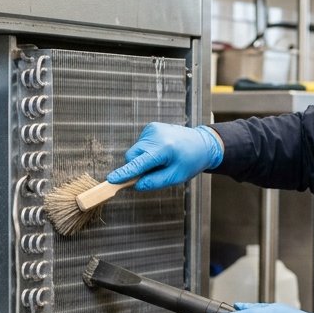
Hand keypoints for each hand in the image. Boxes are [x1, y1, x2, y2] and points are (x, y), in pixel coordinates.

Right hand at [106, 123, 223, 190]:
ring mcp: (152, 129)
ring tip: (161, 161)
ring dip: (142, 160)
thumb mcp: (175, 177)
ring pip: (135, 152)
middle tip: (151, 174)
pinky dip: (146, 152)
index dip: (125, 173)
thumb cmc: (190, 161)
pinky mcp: (150, 127)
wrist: (202, 143)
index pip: (139, 164)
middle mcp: (155, 136)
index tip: (112, 179)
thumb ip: (154, 182)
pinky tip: (160, 152)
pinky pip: (140, 145)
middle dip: (135, 168)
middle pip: (132, 157)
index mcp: (164, 149)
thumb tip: (135, 185)